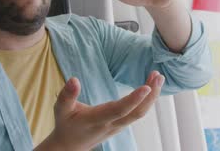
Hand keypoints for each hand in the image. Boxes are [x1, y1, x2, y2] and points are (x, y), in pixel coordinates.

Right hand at [36, 71, 164, 150]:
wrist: (70, 147)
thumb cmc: (66, 125)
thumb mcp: (60, 109)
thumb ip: (66, 95)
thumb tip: (74, 79)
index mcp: (97, 119)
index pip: (119, 110)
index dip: (133, 99)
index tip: (147, 87)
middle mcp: (111, 124)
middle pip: (136, 113)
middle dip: (150, 96)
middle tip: (158, 76)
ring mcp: (118, 126)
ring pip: (139, 114)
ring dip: (151, 96)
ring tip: (157, 77)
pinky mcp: (120, 124)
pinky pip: (137, 113)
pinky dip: (146, 100)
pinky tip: (151, 87)